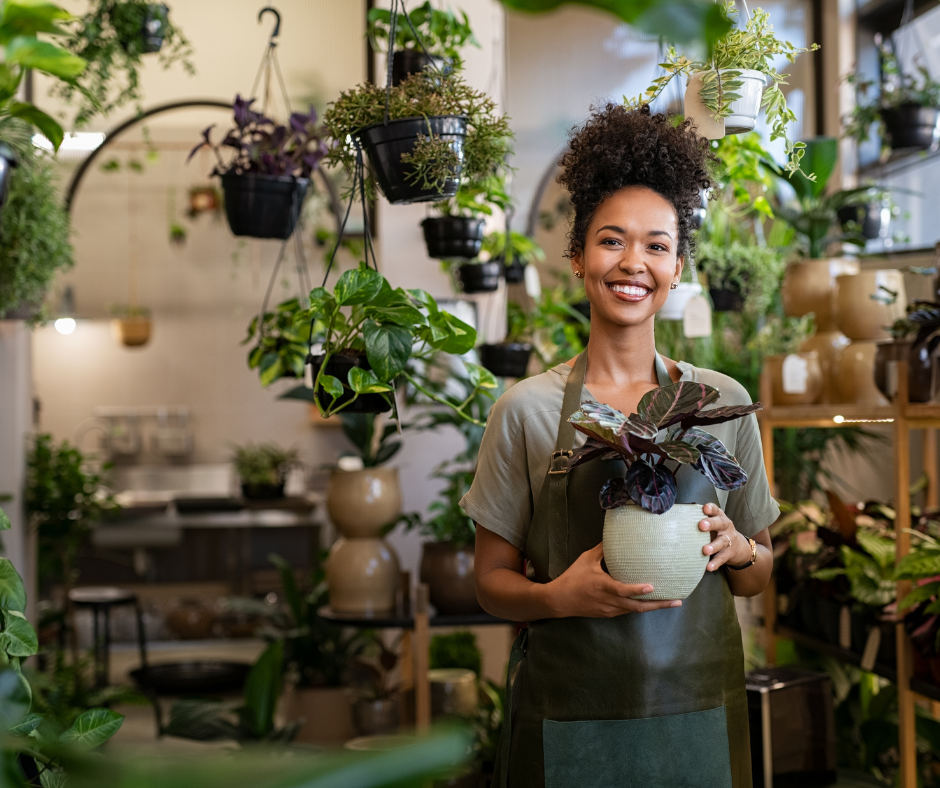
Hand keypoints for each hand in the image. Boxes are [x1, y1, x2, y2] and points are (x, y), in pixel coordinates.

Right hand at [546, 543, 681, 617]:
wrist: (560, 600)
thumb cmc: (573, 578)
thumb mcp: (586, 560)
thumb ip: (602, 550)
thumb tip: (615, 537)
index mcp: (603, 586)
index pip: (623, 590)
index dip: (637, 590)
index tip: (652, 587)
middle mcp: (609, 601)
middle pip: (637, 606)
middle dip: (659, 605)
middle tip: (676, 600)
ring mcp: (610, 610)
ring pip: (635, 610)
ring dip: (653, 607)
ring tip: (671, 602)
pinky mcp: (609, 614)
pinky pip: (628, 610)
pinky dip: (640, 606)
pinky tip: (650, 602)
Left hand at [700, 503, 750, 571]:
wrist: (737, 546)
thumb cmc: (717, 531)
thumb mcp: (712, 523)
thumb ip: (698, 519)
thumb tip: (676, 518)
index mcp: (719, 517)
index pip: (715, 510)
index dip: (710, 508)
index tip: (705, 508)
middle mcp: (725, 527)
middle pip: (720, 523)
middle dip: (711, 524)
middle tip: (701, 525)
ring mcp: (729, 540)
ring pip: (722, 542)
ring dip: (713, 546)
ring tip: (705, 550)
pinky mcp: (729, 553)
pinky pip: (722, 558)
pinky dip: (715, 563)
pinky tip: (709, 567)